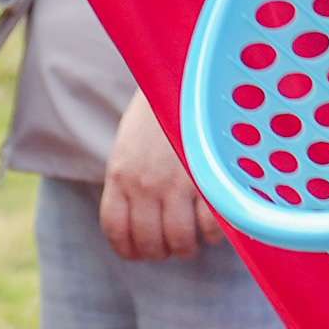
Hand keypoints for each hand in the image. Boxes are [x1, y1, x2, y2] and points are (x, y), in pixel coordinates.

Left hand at [97, 91, 210, 260]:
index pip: (115, 230)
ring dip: (188, 247)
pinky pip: (210, 228)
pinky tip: (213, 224)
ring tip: (194, 239)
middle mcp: (144, 184)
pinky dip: (213, 234)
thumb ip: (129, 178)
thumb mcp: (130, 143)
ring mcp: (177, 184)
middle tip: (172, 245)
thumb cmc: (160, 110)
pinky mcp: (208, 180)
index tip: (140, 252)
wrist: (187, 75)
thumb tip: (136, 215)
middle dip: (162, 252)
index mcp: (120, 175)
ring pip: (180, 242)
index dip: (129, 249)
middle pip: (149, 243)